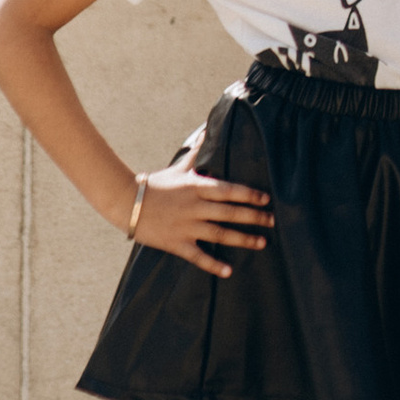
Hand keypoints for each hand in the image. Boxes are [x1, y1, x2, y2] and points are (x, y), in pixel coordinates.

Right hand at [127, 158, 274, 277]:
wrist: (126, 202)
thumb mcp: (179, 166)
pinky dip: (213, 265)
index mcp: (196, 186)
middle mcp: (195, 206)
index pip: (229, 190)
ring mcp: (186, 226)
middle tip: (273, 221)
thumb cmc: (155, 183)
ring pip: (220, 234)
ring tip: (261, 243)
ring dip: (242, 239)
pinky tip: (228, 271)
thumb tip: (207, 129)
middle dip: (254, 217)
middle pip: (230, 212)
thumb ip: (197, 151)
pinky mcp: (176, 243)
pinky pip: (198, 256)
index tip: (267, 199)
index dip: (250, 194)